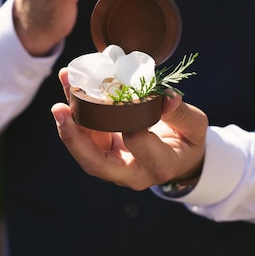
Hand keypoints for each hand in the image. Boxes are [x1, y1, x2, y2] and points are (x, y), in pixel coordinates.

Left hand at [51, 68, 207, 190]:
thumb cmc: (187, 142)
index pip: (138, 144)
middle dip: (73, 137)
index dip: (130, 120)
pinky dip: (74, 113)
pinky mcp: (102, 153)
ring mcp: (112, 166)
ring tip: (64, 83)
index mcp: (159, 166)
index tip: (126, 96)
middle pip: (94, 162)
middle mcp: (130, 172)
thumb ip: (181, 114)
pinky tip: (70, 86)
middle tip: (60, 109)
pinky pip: (83, 136)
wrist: (177, 160)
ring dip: (69, 118)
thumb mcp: (195, 128)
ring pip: (83, 148)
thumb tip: (167, 98)